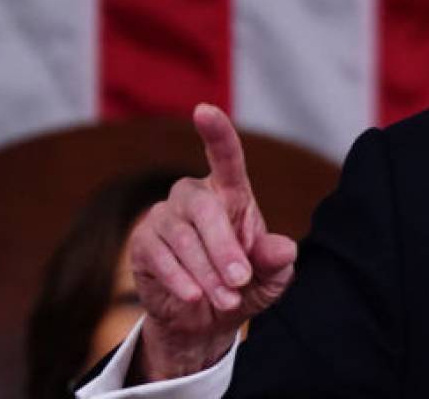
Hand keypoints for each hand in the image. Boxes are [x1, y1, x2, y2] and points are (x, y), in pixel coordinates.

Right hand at [126, 104, 297, 379]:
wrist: (206, 318)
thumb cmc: (243, 285)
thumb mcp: (270, 277)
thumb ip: (276, 261)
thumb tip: (285, 248)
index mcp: (230, 193)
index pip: (225, 157)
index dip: (216, 133)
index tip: (204, 110)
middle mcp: (193, 195)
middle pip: (205, 209)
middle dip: (224, 248)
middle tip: (240, 281)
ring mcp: (164, 217)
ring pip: (184, 238)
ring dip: (207, 273)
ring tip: (227, 300)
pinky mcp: (143, 242)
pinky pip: (160, 257)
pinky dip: (181, 279)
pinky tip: (194, 297)